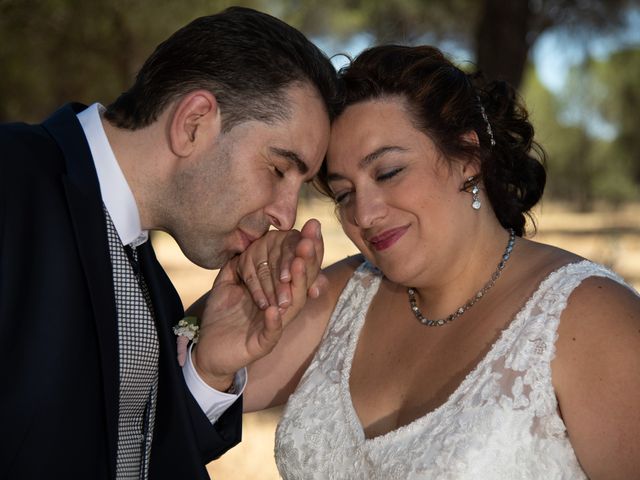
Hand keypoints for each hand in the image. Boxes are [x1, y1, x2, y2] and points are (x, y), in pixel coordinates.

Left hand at [191, 223, 323, 389]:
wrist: (208, 351)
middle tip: (310, 238)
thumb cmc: (222, 317)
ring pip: (293, 305)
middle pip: (302, 282)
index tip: (311, 225)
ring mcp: (274, 326)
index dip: (306, 248)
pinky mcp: (262, 344)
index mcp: (277, 292)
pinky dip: (275, 322)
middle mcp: (282, 308)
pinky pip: (272, 333)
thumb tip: (244, 239)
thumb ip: (238, 264)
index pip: (298, 267)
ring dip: (297, 284)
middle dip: (308, 259)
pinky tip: (275, 310)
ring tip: (298, 264)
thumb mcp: (228, 284)